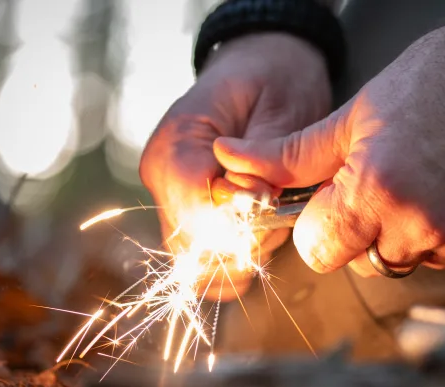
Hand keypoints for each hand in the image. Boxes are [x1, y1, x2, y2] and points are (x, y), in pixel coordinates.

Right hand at [140, 33, 330, 298]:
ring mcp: (169, 199)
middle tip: (282, 210)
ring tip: (274, 213)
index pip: (196, 214)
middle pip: (194, 248)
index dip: (242, 226)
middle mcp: (161, 178)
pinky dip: (235, 261)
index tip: (276, 205)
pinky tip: (263, 232)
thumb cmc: (277, 80)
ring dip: (243, 255)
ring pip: (196, 263)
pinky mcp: (184, 213)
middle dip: (247, 244)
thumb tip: (251, 202)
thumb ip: (266, 159)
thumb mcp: (283, 107)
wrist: (264, 66)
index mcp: (177, 145)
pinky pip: (201, 261)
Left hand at [213, 16, 444, 276]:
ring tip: (436, 178)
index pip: (317, 251)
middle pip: (365, 261)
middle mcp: (422, 227)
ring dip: (415, 231)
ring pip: (414, 260)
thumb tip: (229, 162)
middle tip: (393, 179)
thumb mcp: (354, 115)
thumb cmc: (437, 81)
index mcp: (374, 192)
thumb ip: (289, 156)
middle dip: (367, 229)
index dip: (321, 225)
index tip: (337, 201)